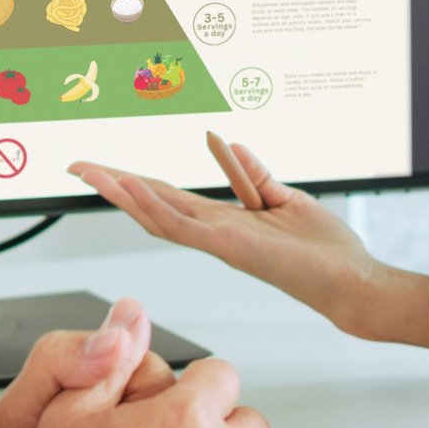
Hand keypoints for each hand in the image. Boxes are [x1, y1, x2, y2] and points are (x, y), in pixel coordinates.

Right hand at [71, 133, 428, 345]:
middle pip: (153, 204)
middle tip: (77, 166)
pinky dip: (154, 207)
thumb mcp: (286, 199)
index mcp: (225, 220)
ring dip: (123, 192)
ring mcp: (218, 241)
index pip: (170, 197)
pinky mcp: (230, 246)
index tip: (106, 165)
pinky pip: (183, 225)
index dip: (137, 180)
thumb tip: (230, 143)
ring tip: (92, 172)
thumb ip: (254, 175)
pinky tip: (131, 190)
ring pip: (158, 215)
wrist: (351, 284)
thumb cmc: (325, 251)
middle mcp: (215, 232)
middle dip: (115, 184)